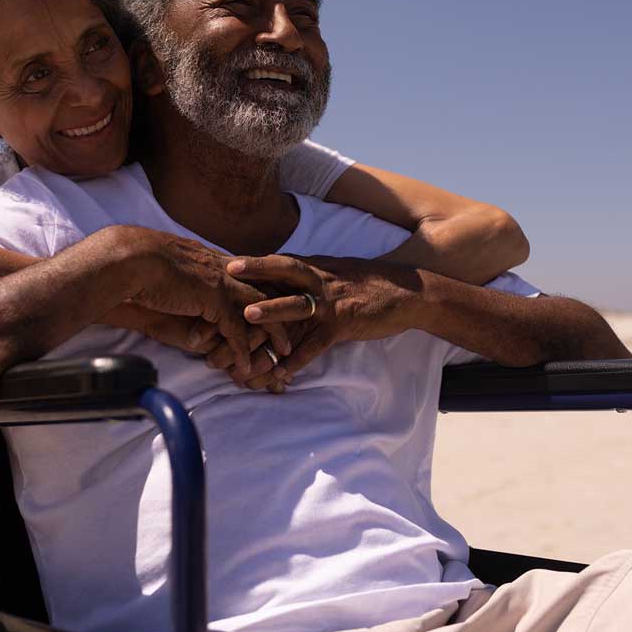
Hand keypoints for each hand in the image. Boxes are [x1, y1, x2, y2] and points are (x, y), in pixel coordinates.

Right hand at [113, 228, 289, 372]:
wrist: (129, 259)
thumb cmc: (141, 263)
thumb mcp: (172, 267)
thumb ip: (188, 278)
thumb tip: (189, 291)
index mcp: (215, 259)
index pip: (252, 275)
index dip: (267, 292)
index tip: (281, 306)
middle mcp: (224, 268)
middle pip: (265, 290)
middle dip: (283, 311)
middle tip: (296, 330)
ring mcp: (221, 281)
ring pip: (259, 310)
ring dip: (274, 333)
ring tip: (284, 353)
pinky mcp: (211, 297)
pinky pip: (235, 329)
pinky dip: (242, 350)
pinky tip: (246, 367)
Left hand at [225, 254, 419, 380]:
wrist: (407, 293)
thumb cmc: (366, 285)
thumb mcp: (333, 273)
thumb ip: (305, 275)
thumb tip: (276, 279)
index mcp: (315, 268)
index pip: (279, 262)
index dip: (253, 261)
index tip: (224, 259)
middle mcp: (320, 281)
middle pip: (284, 271)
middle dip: (255, 271)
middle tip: (227, 272)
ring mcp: (332, 302)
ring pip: (298, 304)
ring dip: (273, 310)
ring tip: (248, 317)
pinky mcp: (345, 324)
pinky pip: (318, 343)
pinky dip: (300, 358)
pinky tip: (282, 372)